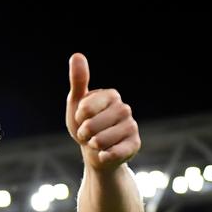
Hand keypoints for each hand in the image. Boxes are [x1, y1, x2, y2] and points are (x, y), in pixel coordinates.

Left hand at [65, 53, 139, 170]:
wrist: (95, 150)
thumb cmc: (85, 124)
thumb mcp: (77, 103)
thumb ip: (78, 81)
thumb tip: (77, 55)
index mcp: (110, 95)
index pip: (86, 107)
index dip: (79, 117)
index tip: (81, 118)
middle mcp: (124, 108)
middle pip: (92, 125)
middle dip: (83, 134)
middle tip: (87, 134)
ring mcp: (131, 126)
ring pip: (102, 140)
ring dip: (92, 145)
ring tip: (95, 143)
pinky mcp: (134, 144)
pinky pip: (115, 153)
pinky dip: (104, 156)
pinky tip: (104, 154)